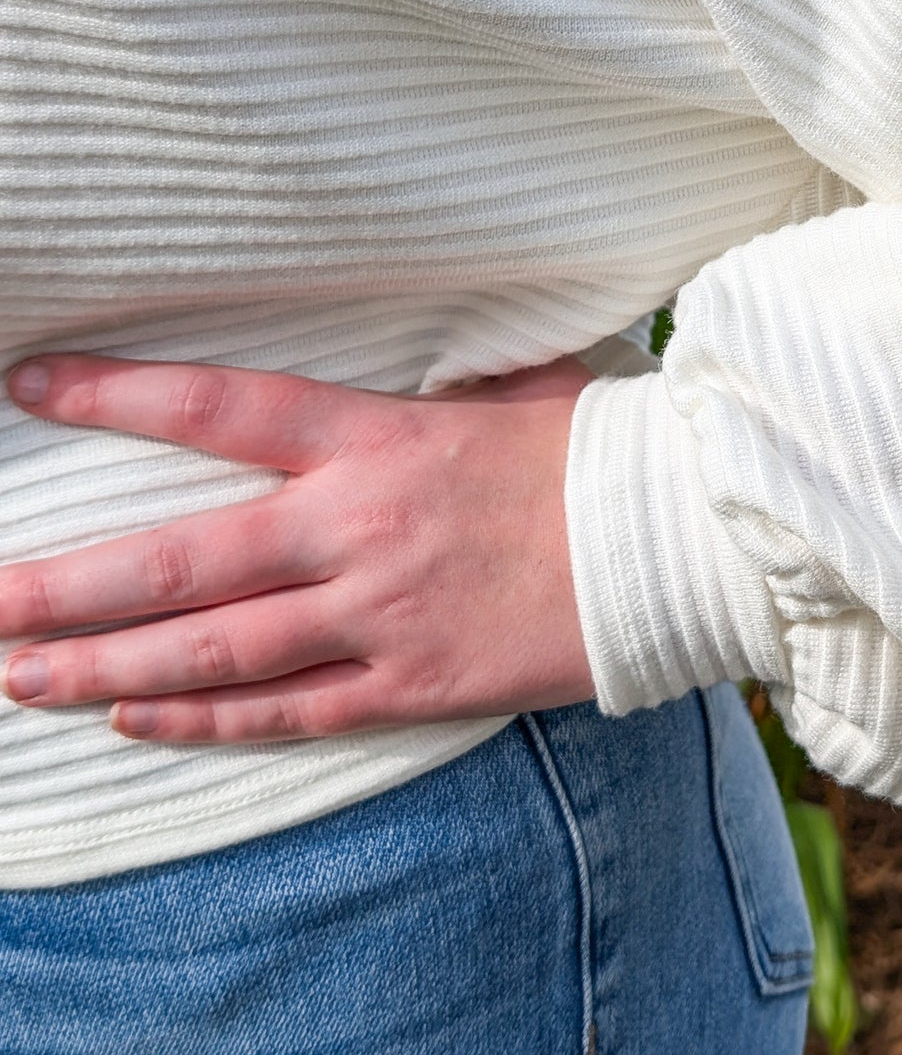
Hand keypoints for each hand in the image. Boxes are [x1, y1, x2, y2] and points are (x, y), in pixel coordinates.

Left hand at [0, 353, 595, 742]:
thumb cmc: (598, 447)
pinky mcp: (416, 684)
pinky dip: (205, 719)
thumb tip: (427, 335)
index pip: (220, 409)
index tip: (28, 387)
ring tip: (19, 673)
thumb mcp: (515, 380)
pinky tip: (134, 717)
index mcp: (378, 438)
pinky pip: (289, 712)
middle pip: (183, 562)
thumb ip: (444, 368)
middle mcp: (360, 528)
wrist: (682, 540)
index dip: (117, 397)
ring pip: (215, 652)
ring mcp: (382, 615)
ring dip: (106, 665)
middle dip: (66, 584)